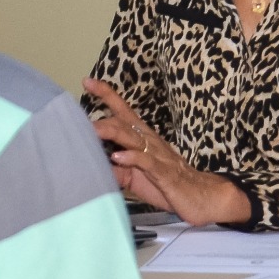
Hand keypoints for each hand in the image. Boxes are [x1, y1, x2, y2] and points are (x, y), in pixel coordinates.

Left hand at [84, 78, 251, 226]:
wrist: (201, 196)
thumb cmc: (167, 184)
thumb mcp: (134, 177)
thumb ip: (114, 169)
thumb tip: (90, 165)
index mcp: (142, 138)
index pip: (123, 111)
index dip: (107, 95)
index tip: (87, 82)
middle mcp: (149, 141)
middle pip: (124, 122)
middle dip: (102, 118)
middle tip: (77, 116)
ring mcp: (158, 155)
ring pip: (133, 138)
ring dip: (112, 133)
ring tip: (93, 131)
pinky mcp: (164, 172)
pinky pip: (147, 161)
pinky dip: (132, 158)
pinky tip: (118, 157)